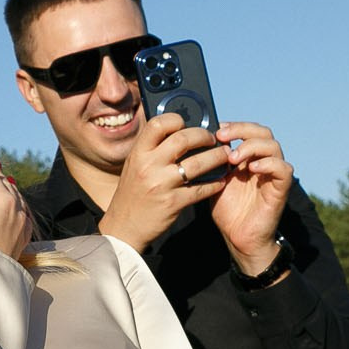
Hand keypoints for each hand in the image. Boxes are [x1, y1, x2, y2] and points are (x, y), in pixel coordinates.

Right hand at [96, 113, 227, 252]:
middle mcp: (148, 166)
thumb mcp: (134, 166)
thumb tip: (179, 132)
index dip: (177, 120)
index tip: (188, 125)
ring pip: (198, 163)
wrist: (124, 227)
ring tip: (225, 156)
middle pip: (184, 139)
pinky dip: (214, 184)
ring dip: (217, 158)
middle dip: (204, 136)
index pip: (159, 124)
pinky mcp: (172, 203)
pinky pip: (200, 189)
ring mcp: (161, 184)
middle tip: (213, 140)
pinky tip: (220, 182)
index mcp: (138, 153)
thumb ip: (152, 149)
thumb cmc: (133, 194)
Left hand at [208, 121, 294, 275]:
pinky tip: (251, 168)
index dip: (234, 126)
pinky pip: (283, 169)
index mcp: (248, 158)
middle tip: (222, 137)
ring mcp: (273, 174)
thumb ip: (213, 163)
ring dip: (251, 146)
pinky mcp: (280, 188)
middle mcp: (263, 162)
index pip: (249, 130)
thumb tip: (199, 143)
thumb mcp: (215, 181)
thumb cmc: (227, 210)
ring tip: (233, 157)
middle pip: (263, 132)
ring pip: (274, 146)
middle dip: (242, 129)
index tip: (216, 129)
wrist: (237, 238)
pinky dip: (268, 164)